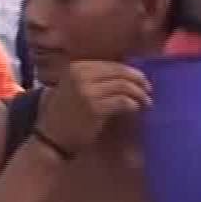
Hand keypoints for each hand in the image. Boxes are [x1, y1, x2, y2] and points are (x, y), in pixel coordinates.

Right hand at [35, 60, 151, 154]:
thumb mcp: (76, 87)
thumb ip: (97, 78)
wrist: (52, 136)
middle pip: (121, 73)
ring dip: (140, 94)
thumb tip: (129, 75)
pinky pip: (123, 101)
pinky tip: (136, 109)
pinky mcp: (94, 108)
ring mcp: (87, 91)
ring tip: (146, 102)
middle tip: (148, 91)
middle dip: (139, 82)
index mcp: (77, 67)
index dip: (132, 73)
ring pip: (125, 86)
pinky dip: (133, 104)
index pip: (113, 65)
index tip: (143, 81)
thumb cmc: (67, 113)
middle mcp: (81, 75)